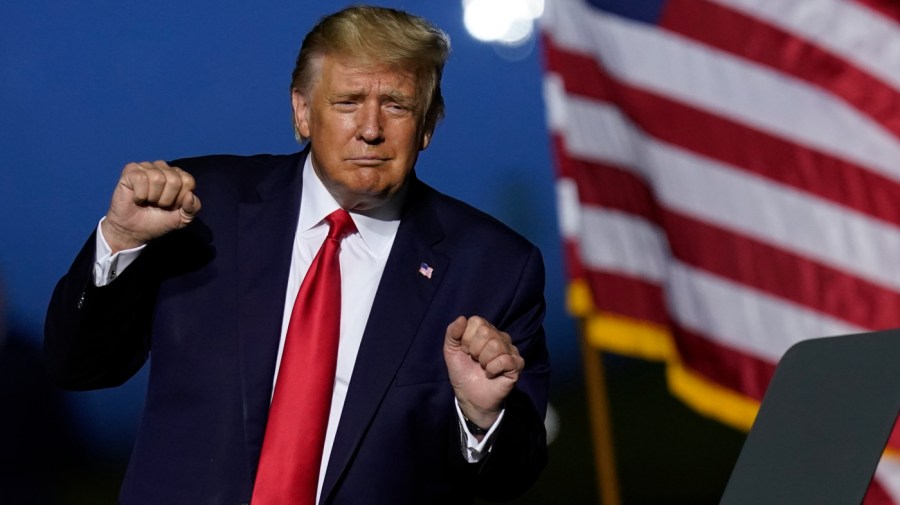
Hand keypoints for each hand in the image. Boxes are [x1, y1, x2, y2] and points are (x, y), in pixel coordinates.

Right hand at [102, 161, 200, 252]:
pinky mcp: (130, 170)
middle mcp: (162, 167)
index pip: (188, 181)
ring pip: (158, 178)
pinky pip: (141, 179)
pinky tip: (137, 198)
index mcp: (177, 175)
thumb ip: (193, 208)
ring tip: (147, 201)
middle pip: (174, 180)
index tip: (171, 206)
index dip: (180, 199)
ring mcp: (146, 167)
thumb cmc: (158, 221)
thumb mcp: (182, 218)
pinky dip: (140, 195)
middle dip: (167, 199)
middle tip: (157, 204)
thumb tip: (190, 195)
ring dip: (153, 197)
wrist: (134, 231)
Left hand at [443, 315, 524, 429]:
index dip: (466, 338)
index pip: (477, 321)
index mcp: (485, 330)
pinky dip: (492, 370)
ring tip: (483, 368)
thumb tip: (462, 318)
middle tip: (475, 361)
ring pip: (496, 345)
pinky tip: (491, 374)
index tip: (466, 351)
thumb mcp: (451, 350)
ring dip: (483, 361)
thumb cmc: (462, 372)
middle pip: (486, 332)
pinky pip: (504, 360)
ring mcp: (510, 350)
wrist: (469, 396)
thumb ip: (452, 332)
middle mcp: (500, 337)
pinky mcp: (517, 364)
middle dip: (474, 350)